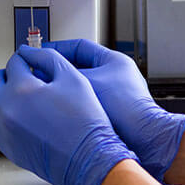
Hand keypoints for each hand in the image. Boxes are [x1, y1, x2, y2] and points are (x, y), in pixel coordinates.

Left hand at [0, 45, 136, 184]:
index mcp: (22, 89)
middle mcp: (6, 109)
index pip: (13, 63)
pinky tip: (22, 118)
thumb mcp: (74, 79)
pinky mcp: (8, 148)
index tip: (32, 63)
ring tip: (18, 98)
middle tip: (22, 77)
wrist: (88, 159)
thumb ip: (49, 59)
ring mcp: (4, 130)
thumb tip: (29, 52)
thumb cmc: (85, 122)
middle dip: (5, 75)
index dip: (26, 59)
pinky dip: (3, 119)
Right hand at [44, 39, 184, 183]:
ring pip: (83, 89)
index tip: (41, 54)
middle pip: (80, 68)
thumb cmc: (125, 108)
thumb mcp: (88, 83)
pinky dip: (75, 107)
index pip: (79, 46)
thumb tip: (45, 71)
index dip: (57, 49)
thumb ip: (65, 74)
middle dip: (59, 72)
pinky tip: (62, 114)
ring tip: (47, 95)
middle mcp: (116, 76)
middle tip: (39, 75)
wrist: (145, 138)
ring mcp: (116, 96)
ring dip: (66, 92)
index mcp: (113, 61)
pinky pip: (88, 106)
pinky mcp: (114, 115)